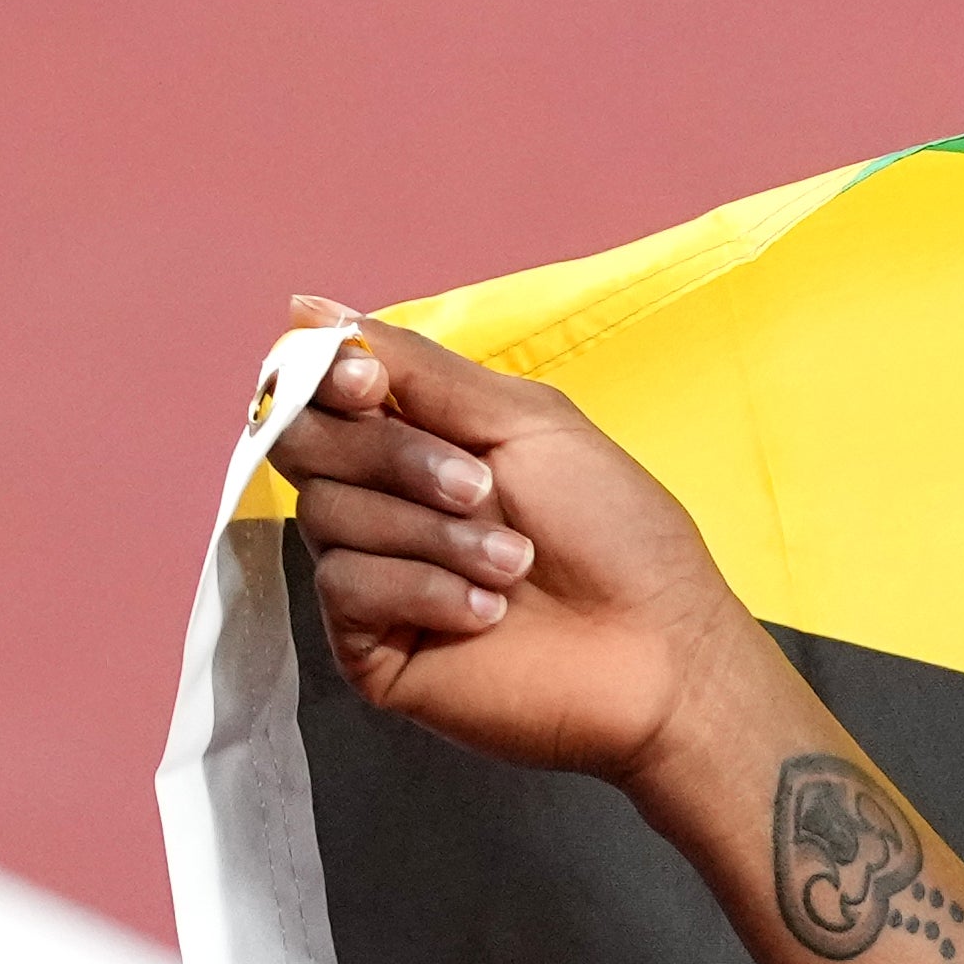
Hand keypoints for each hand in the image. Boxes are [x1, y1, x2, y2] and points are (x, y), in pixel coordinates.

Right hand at [264, 303, 754, 788]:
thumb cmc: (617, 535)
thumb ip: (418, 369)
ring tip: (515, 565)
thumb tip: (308, 311)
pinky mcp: (368, 644)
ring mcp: (373, 572)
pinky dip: (423, 589)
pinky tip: (488, 613)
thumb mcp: (525, 422)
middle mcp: (383, 500)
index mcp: (416, 438)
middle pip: (303, 443)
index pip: (315, 388)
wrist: (661, 653)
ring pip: (327, 514)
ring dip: (434, 533)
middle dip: (392, 455)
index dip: (325, 377)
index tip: (371, 383)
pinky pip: (344, 585)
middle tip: (482, 487)